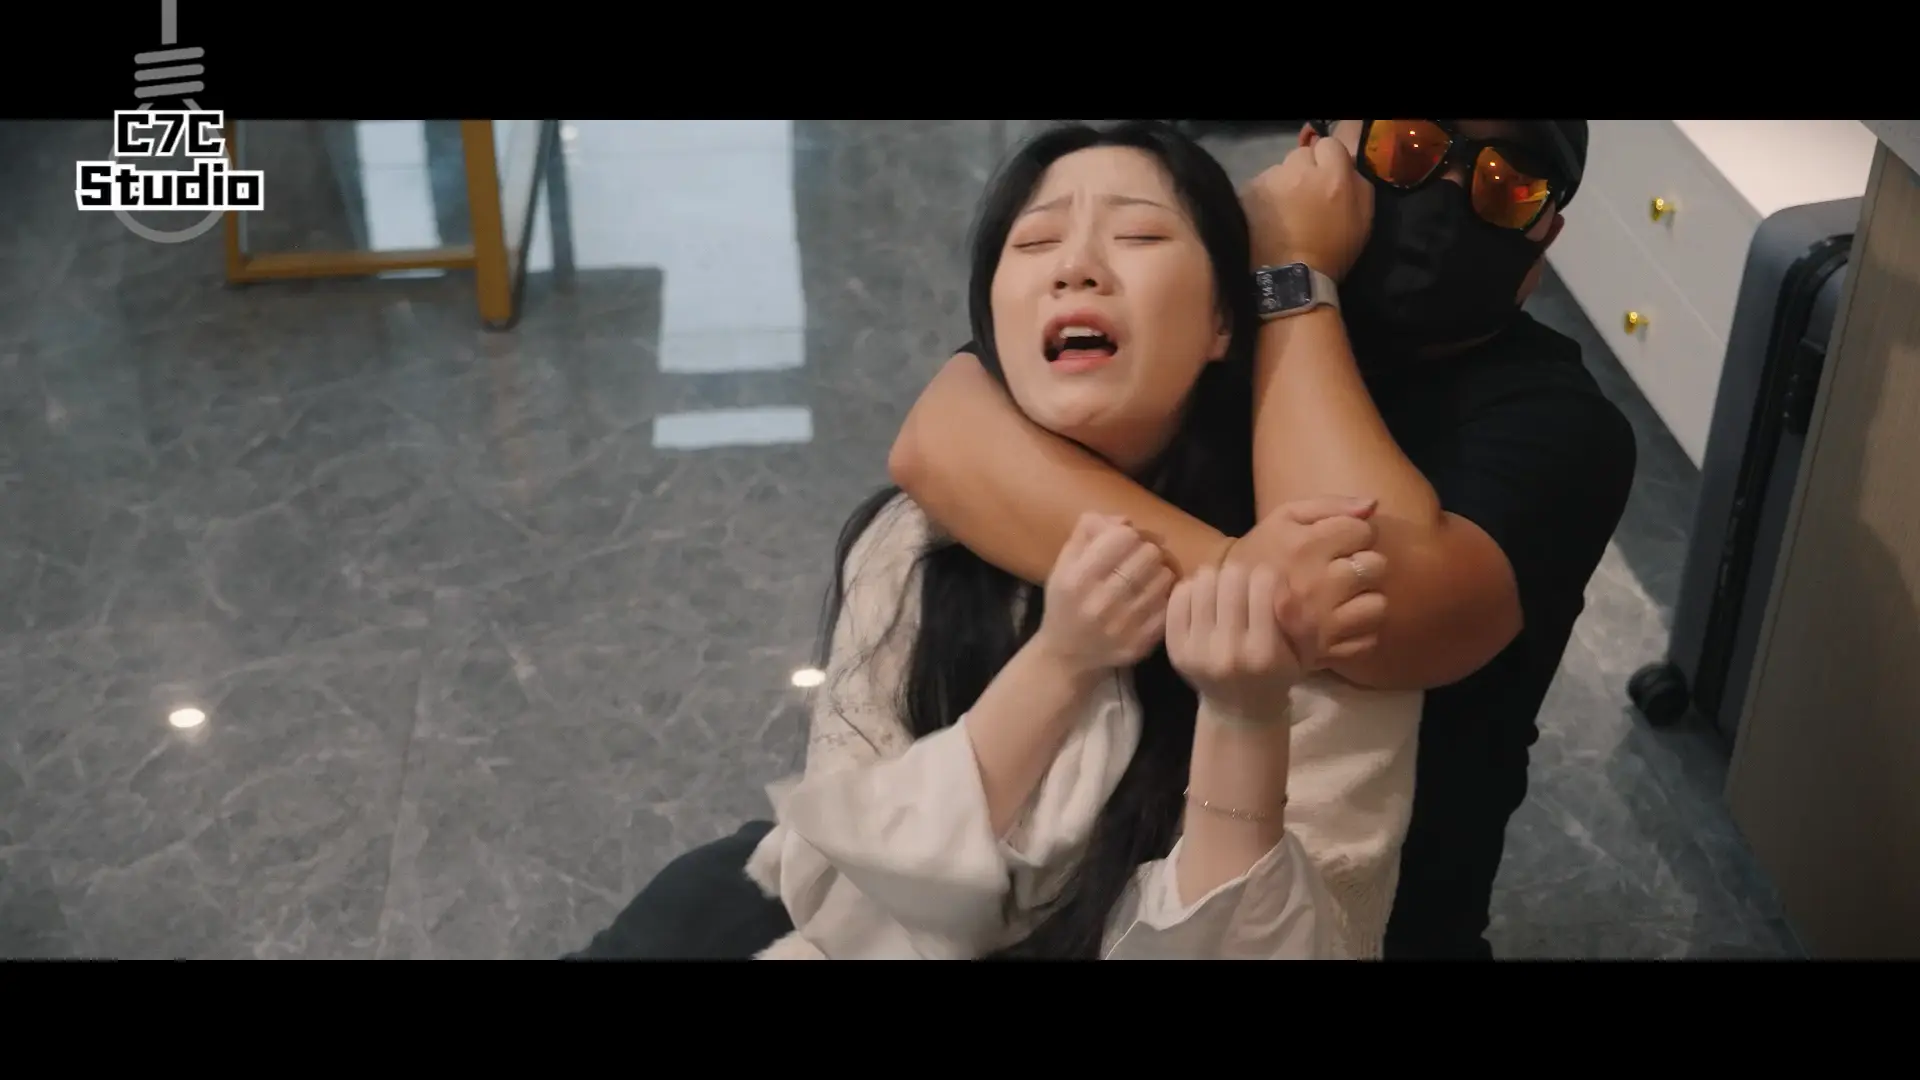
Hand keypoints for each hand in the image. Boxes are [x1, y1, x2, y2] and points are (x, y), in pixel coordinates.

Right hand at [1033, 513, 1176, 677]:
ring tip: (1147, 577)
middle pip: (1148, 554)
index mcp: (1077, 579)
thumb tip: (1125, 520)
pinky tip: (1153, 597)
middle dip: (1146, 551)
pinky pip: (1170, 604)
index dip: (1127, 533)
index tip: (1124, 542)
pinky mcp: (1142, 642)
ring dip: (1159, 572)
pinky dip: (1165, 596)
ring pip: (1164, 577)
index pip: (1123, 536)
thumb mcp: (1064, 565)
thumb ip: (1088, 533)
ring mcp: (1124, 625)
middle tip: (1140, 559)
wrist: (1067, 656)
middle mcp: (1100, 602)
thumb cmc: (1066, 603)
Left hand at [1166, 563, 1299, 721]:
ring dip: (1218, 580)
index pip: (1264, 583)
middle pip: (1232, 576)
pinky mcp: (1174, 647)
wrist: (1238, 709)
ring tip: (1225, 594)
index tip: (1271, 588)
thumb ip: (1303, 622)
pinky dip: (1193, 590)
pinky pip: (1179, 595)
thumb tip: (1283, 590)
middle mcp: (1228, 651)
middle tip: (1246, 590)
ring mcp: (1196, 649)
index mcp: (1264, 653)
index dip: (1270, 578)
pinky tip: (1205, 602)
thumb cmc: (1277, 674)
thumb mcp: (1305, 654)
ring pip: (1204, 580)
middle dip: (1244, 576)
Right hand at [1234, 496, 1387, 670]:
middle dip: (1364, 564)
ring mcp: (1321, 623)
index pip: (1362, 531)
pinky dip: (1361, 630)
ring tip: (1346, 596)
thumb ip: (1330, 506)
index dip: (1354, 533)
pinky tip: (1342, 621)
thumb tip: (1373, 506)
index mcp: (1303, 548)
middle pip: (1375, 566)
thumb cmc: (1262, 553)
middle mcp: (1315, 585)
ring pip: (1377, 605)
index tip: (1339, 541)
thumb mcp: (1284, 518)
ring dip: (1366, 598)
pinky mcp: (1325, 651)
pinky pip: (1368, 639)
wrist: (1228, 606)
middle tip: (1343, 569)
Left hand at [1241, 135, 1373, 279]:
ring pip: (1279, 170)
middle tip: (1305, 198)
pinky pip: (1260, 185)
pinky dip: (1264, 197)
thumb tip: (1346, 165)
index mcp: (1333, 175)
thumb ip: (1358, 183)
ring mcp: (1270, 179)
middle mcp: (1299, 170)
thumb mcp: (1364, 219)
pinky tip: (1267, 219)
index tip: (1327, 182)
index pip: (1329, 145)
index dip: (1328, 162)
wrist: (1290, 279)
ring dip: (1283, 184)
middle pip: (1302, 155)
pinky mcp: (1248, 191)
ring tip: (1284, 213)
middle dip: (1305, 171)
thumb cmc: (1333, 252)